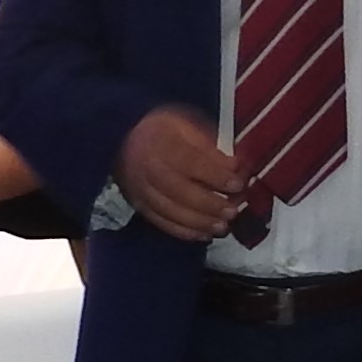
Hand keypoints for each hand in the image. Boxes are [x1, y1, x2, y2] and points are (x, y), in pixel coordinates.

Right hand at [115, 105, 242, 241]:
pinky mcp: (138, 204)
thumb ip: (210, 146)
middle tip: (232, 212)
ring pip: (168, 210)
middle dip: (208, 204)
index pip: (189, 161)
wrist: (123, 140)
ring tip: (222, 227)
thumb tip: (234, 166)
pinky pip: (159, 221)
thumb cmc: (164, 132)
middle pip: (178, 190)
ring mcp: (140, 189)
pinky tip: (203, 235)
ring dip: (198, 222)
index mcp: (162, 142)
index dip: (215, 175)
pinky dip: (182, 231)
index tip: (237, 184)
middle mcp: (148, 168)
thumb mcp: (187, 126)